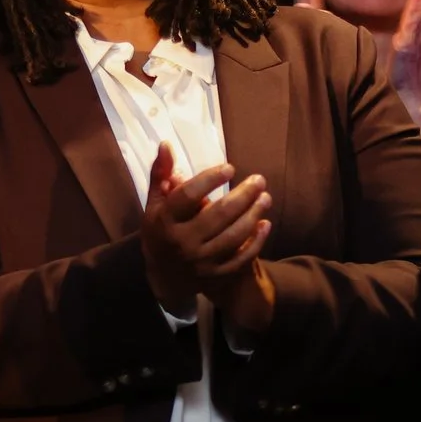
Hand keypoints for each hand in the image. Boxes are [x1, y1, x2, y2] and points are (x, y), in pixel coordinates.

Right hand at [139, 143, 271, 315]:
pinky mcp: (215, 275)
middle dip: (242, 196)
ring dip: (253, 215)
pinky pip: (240, 259)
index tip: (230, 168)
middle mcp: (182, 243)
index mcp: (165, 221)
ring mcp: (200, 262)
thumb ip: (160, 175)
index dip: (210, 179)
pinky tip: (265, 224)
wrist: (163, 275)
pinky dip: (256, 242)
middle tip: (259, 180)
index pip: (188, 196)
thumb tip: (166, 145)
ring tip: (265, 197)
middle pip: (218, 215)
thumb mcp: (155, 204)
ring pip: (233, 237)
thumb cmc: (161, 230)